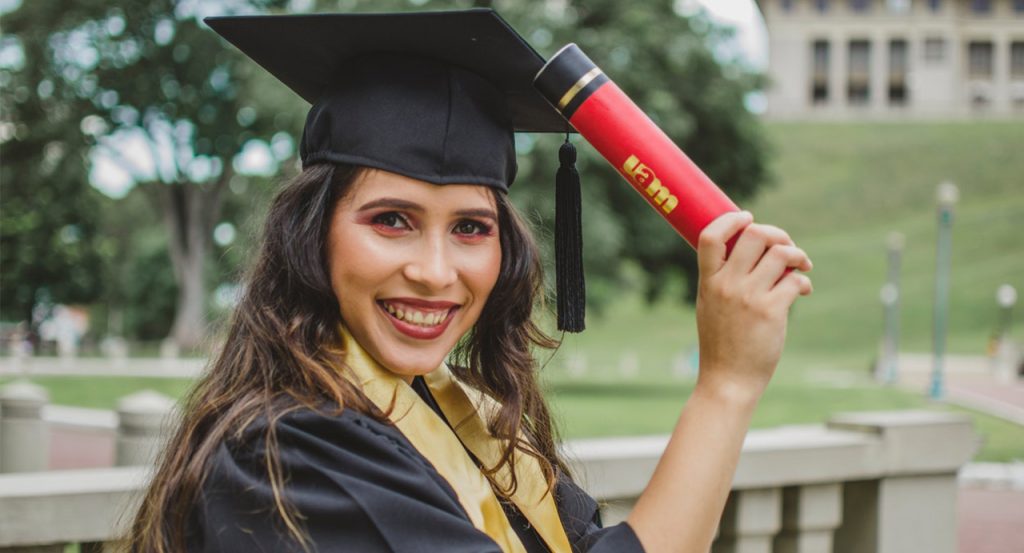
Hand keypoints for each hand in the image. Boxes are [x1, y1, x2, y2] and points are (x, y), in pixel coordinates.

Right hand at [694, 211, 812, 402]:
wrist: (728, 380)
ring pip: (781, 254)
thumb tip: (752, 253)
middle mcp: (727, 285)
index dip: (731, 219)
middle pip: (754, 235)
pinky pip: (794, 280)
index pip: (711, 236)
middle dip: (777, 234)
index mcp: (708, 282)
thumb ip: (722, 280)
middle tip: (786, 247)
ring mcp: (748, 297)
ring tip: (801, 266)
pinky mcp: (771, 311)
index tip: (748, 217)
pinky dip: (803, 282)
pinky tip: (802, 291)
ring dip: (797, 255)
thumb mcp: (709, 306)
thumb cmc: (721, 344)